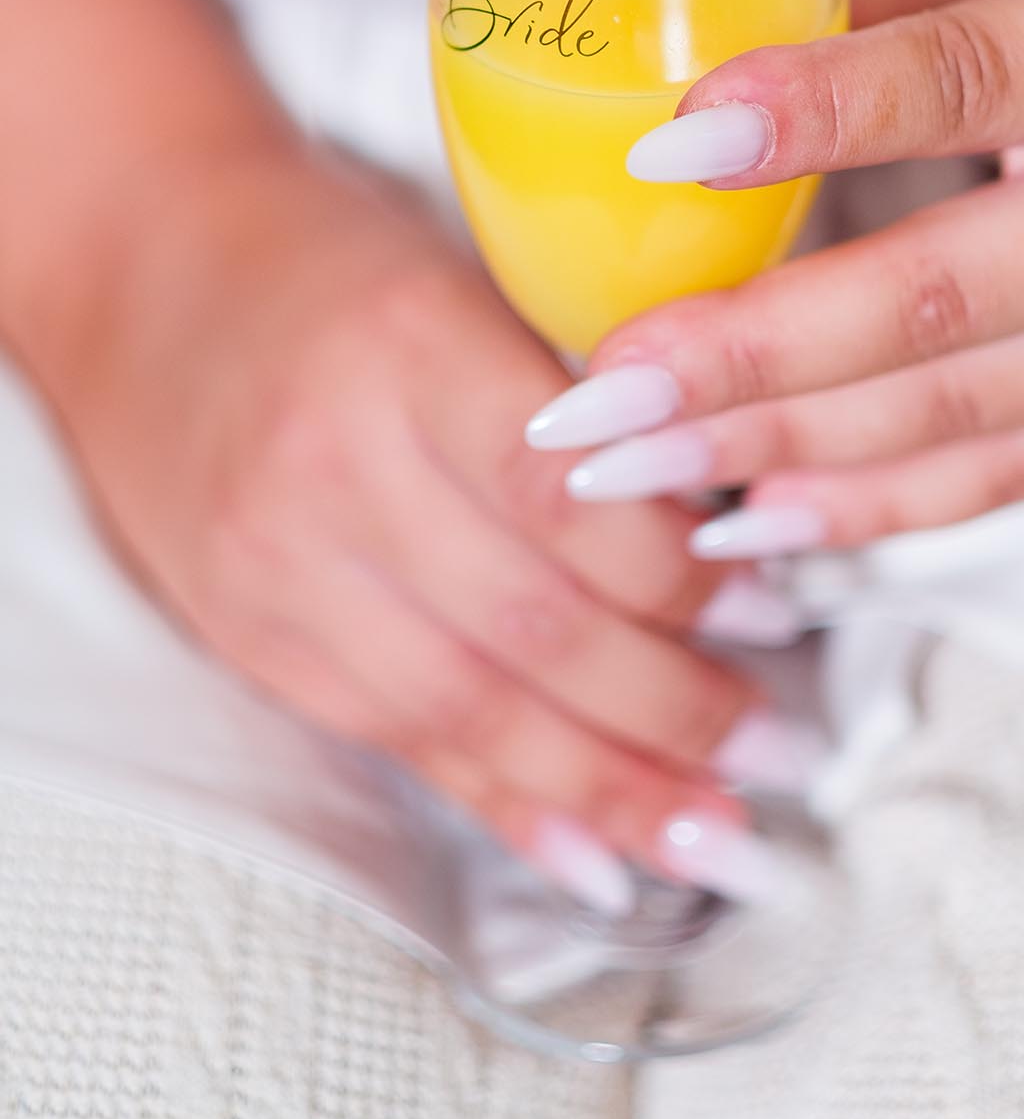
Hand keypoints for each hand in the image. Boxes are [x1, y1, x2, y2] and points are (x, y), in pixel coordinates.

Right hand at [62, 143, 817, 911]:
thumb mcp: (469, 279)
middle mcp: (336, 463)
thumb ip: (576, 401)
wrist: (150, 275)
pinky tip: (595, 854)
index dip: (683, 579)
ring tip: (716, 834)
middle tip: (777, 751)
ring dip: (608, 788)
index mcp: (412, 344)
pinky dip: (505, 806)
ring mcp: (279, 562)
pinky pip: (396, 741)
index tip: (777, 610)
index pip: (570, 499)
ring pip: (469, 708)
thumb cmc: (340, 264)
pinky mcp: (251, 632)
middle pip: (531, 626)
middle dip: (672, 711)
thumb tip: (722, 536)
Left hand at [526, 0, 1023, 557]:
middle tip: (591, 395)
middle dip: (742, 358)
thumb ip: (881, 15)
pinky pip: (1009, 480)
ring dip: (773, 448)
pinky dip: (872, 506)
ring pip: (952, 414)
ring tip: (625, 467)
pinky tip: (751, 516)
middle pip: (931, 297)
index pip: (952, 81)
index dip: (804, 114)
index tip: (658, 144)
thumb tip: (699, 73)